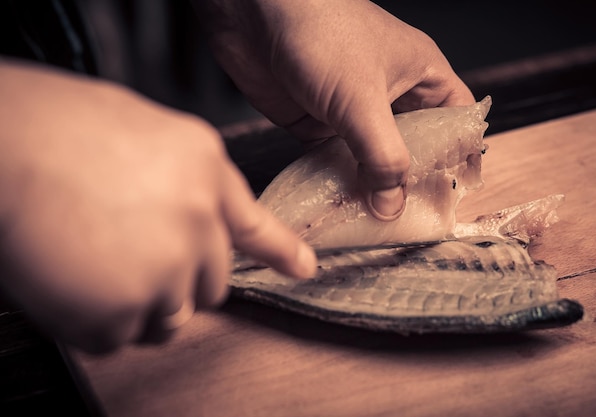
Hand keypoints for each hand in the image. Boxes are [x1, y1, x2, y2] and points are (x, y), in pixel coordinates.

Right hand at [0, 59, 316, 352]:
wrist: (2, 145)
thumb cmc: (54, 129)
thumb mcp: (140, 130)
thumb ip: (179, 177)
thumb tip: (186, 210)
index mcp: (204, 169)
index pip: (255, 224)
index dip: (281, 251)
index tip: (303, 268)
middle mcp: (199, 220)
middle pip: (210, 283)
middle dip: (176, 280)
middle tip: (126, 256)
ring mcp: (168, 267)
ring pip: (170, 317)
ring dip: (138, 304)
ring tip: (93, 265)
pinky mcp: (126, 308)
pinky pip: (120, 335)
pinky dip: (95, 321)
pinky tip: (72, 279)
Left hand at [192, 0, 474, 219]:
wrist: (252, 13)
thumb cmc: (321, 33)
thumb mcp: (363, 100)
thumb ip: (382, 157)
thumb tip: (392, 206)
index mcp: (420, 75)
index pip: (456, 121)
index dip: (462, 155)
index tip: (458, 194)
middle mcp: (389, 94)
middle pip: (414, 148)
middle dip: (413, 183)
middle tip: (413, 220)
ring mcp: (352, 110)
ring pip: (372, 159)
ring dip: (372, 189)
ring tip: (376, 224)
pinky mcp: (317, 123)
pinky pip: (335, 161)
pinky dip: (338, 183)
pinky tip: (339, 207)